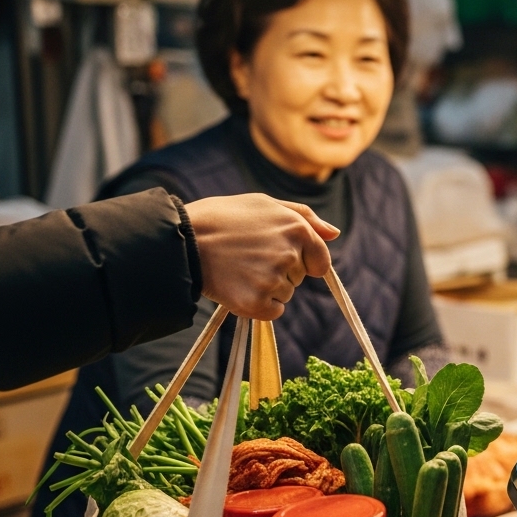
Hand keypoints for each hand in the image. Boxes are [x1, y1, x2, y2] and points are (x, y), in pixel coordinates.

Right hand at [185, 194, 339, 319]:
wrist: (181, 239)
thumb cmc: (223, 217)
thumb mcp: (265, 204)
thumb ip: (305, 217)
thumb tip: (335, 233)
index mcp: (297, 229)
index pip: (321, 260)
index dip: (304, 262)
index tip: (281, 258)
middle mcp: (290, 255)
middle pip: (299, 277)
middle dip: (281, 271)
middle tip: (248, 256)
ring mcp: (273, 280)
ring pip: (285, 294)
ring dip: (267, 287)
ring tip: (238, 268)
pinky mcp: (256, 303)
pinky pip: (272, 312)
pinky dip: (258, 305)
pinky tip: (237, 287)